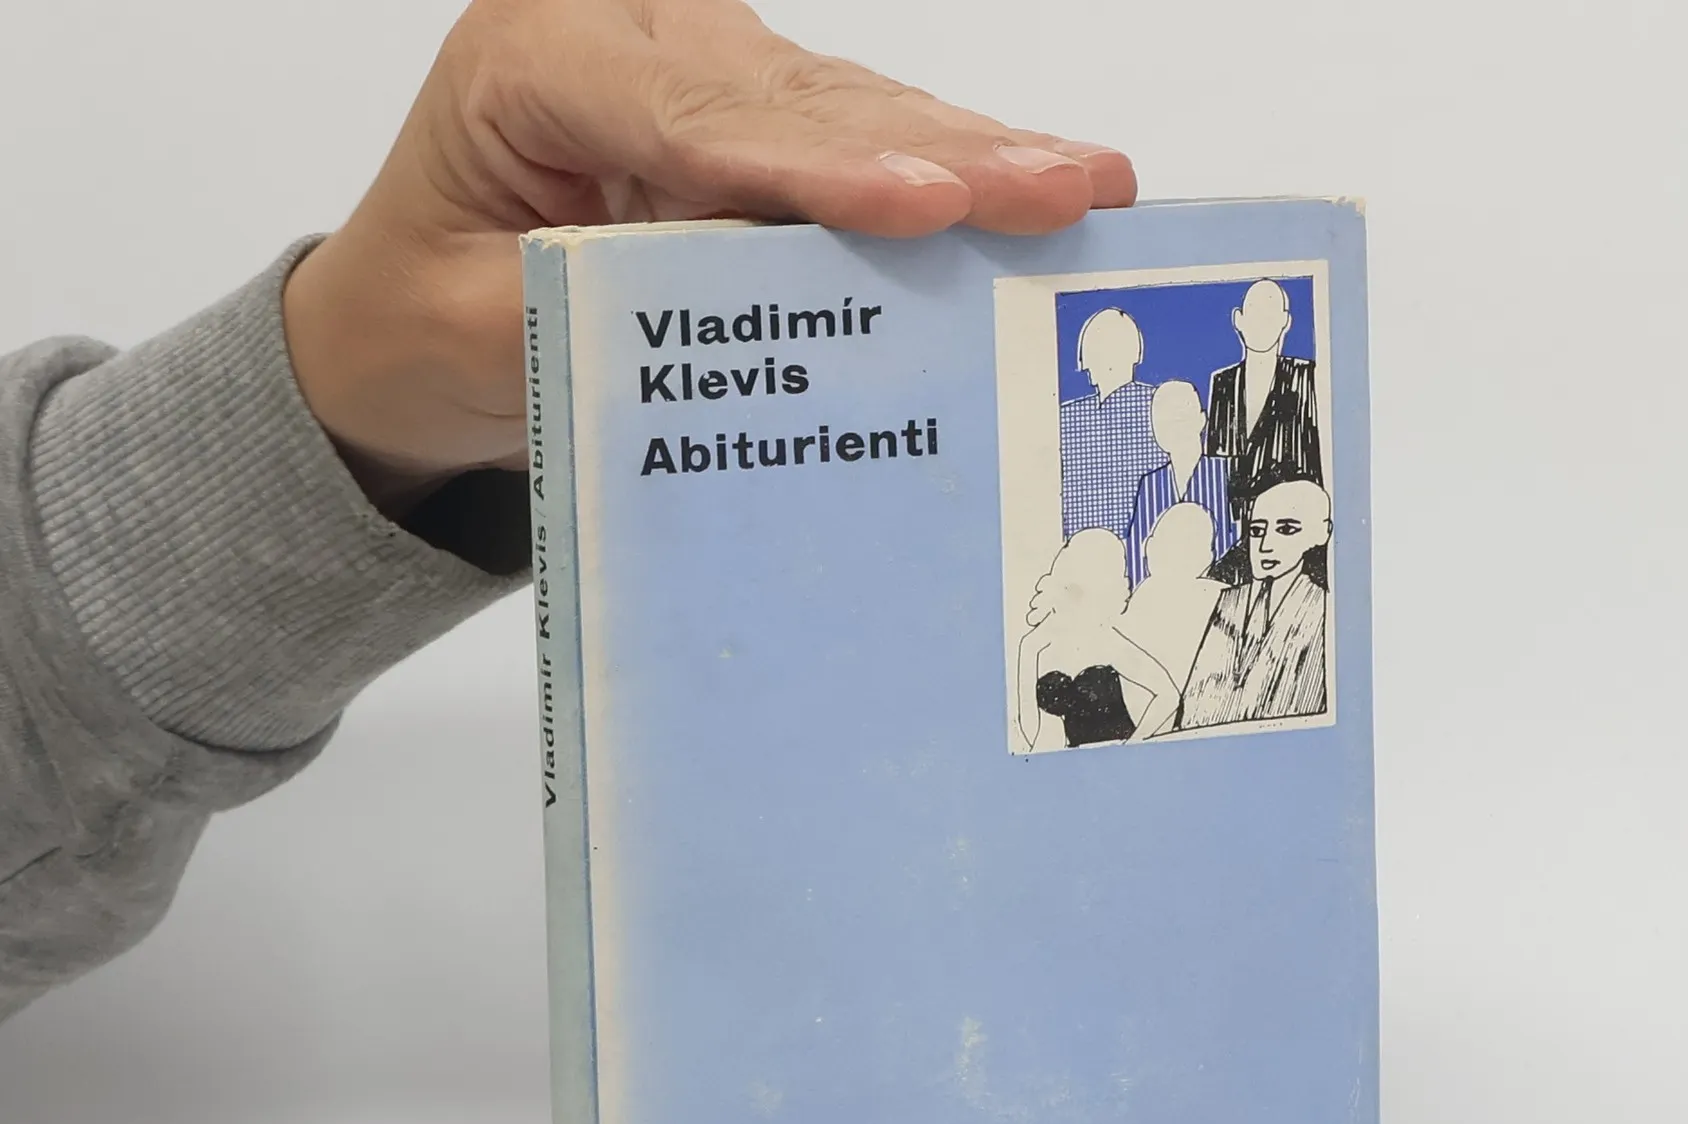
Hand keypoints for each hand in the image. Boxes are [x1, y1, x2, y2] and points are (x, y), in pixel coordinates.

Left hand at [282, 0, 1136, 509]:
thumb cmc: (427, 320)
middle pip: (804, 98)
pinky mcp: (748, 120)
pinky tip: (1038, 181)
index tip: (929, 205)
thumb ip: (615, 300)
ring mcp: (699, 69)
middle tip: (1068, 186)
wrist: (404, 322)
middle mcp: (631, 34)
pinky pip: (854, 142)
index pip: (699, 118)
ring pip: (851, 108)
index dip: (824, 167)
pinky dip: (945, 172)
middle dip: (944, 150)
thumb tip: (768, 294)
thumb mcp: (491, 329)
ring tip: (1088, 184)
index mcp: (539, 59)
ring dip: (974, 154)